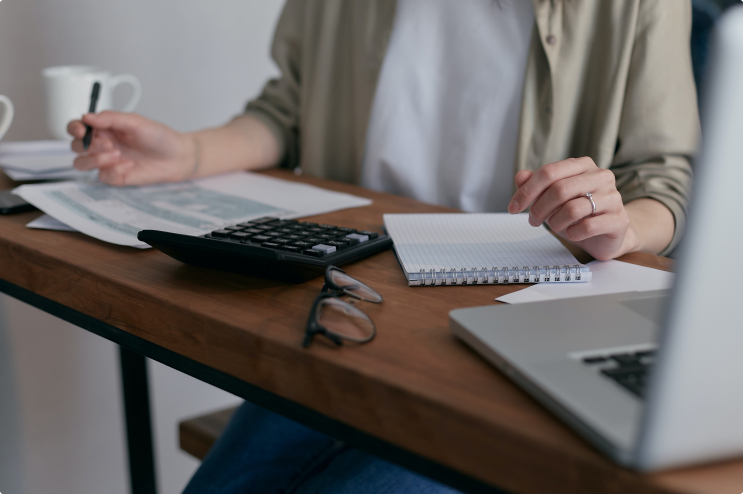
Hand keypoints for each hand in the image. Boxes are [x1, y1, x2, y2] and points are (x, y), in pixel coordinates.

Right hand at [68, 111, 196, 185]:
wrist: (178, 157)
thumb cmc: (159, 137)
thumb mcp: (135, 122)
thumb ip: (110, 118)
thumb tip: (86, 116)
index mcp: (104, 128)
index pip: (77, 128)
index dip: (74, 128)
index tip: (82, 130)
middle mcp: (102, 144)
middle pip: (75, 146)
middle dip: (88, 145)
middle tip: (109, 144)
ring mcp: (107, 162)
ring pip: (81, 163)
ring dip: (94, 159)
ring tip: (117, 154)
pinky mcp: (116, 176)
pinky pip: (103, 176)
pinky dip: (114, 171)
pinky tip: (130, 165)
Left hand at [507, 157, 636, 260]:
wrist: (606, 235)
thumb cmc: (577, 214)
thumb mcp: (552, 199)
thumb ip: (537, 185)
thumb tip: (520, 176)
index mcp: (582, 166)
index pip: (549, 172)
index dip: (527, 191)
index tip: (512, 208)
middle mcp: (601, 176)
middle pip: (559, 190)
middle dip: (539, 209)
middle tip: (533, 221)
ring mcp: (613, 197)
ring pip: (572, 209)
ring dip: (555, 222)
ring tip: (555, 227)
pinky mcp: (619, 219)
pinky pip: (588, 226)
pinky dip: (573, 233)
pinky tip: (572, 234)